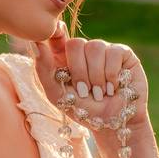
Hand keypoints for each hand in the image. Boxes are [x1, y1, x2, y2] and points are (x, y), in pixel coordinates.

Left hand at [31, 21, 148, 131]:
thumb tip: (36, 43)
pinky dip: (111, 74)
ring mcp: (103, 50)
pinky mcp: (122, 53)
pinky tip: (113, 87)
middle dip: (79, 70)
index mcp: (64, 57)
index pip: (56, 36)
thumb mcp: (56, 94)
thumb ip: (43, 70)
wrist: (113, 124)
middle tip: (84, 91)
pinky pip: (113, 53)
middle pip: (75, 43)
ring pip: (95, 47)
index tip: (54, 35)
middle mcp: (83, 50)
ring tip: (100, 92)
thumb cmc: (83, 110)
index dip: (55, 32)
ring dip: (96, 75)